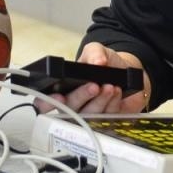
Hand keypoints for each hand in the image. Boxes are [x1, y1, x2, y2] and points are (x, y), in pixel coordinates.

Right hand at [32, 43, 148, 114]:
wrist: (127, 70)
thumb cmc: (105, 63)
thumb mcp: (96, 51)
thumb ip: (94, 52)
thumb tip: (98, 62)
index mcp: (63, 89)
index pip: (45, 102)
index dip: (47, 103)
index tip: (59, 97)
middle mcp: (74, 105)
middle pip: (70, 109)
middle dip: (81, 97)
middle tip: (94, 86)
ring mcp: (90, 115)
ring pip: (90, 115)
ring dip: (100, 100)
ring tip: (109, 86)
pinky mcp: (108, 121)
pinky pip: (108, 117)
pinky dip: (112, 103)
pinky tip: (116, 91)